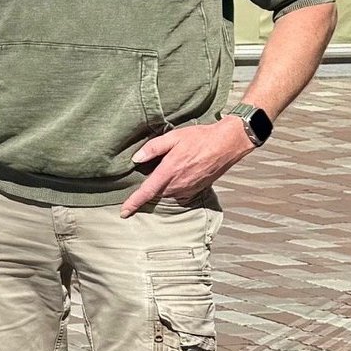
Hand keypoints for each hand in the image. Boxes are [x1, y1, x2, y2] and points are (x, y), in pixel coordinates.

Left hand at [121, 118, 253, 216]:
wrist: (227, 144)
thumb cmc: (200, 138)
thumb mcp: (173, 137)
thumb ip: (153, 148)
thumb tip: (136, 159)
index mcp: (169, 171)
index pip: (147, 191)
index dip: (133, 203)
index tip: (123, 213)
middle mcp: (178, 184)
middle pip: (156, 193)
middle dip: (149, 188)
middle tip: (153, 171)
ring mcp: (189, 189)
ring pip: (167, 193)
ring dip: (163, 186)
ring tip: (169, 169)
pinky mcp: (197, 190)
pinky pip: (179, 193)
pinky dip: (174, 187)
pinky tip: (179, 173)